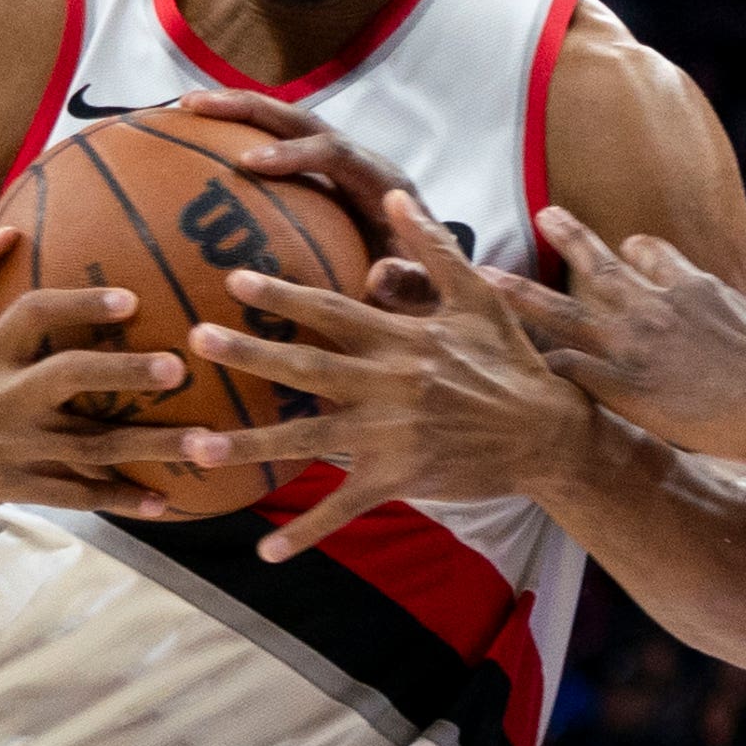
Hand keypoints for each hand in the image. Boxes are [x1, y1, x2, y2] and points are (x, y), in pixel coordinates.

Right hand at [0, 228, 193, 518]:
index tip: (132, 299)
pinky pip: (76, 495)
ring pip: (90, 447)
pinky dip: (120, 500)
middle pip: (68, 378)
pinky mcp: (14, 487)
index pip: (34, 316)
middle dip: (125, 372)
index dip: (81, 305)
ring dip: (151, 446)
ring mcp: (8, 446)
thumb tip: (11, 230)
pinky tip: (165, 501)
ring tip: (206, 441)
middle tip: (177, 368)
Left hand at [173, 191, 594, 558]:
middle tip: (196, 339)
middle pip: (308, 366)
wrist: (548, 433)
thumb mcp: (479, 297)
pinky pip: (345, 506)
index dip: (284, 294)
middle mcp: (390, 384)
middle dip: (250, 353)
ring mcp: (391, 435)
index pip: (333, 310)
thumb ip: (432, 247)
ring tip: (197, 447)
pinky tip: (267, 551)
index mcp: (402, 339)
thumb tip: (393, 194)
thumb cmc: (511, 361)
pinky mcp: (400, 477)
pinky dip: (306, 531)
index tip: (233, 280)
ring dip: (250, 444)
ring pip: (309, 438)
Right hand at [176, 90, 441, 313]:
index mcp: (383, 181)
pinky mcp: (316, 176)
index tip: (248, 163)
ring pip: (281, 124)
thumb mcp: (422, 292)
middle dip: (249, 108)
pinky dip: (233, 139)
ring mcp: (336, 164)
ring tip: (180, 108)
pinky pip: (271, 147)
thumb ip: (408, 285)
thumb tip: (379, 278)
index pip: (336, 154)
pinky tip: (186, 145)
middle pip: (301, 119)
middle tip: (194, 106)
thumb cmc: (424, 286)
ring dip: (234, 111)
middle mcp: (358, 161)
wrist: (434, 278)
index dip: (293, 154)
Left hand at [488, 205, 745, 462]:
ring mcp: (633, 342)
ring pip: (562, 307)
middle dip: (570, 236)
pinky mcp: (621, 383)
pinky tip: (511, 368)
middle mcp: (656, 305)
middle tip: (545, 214)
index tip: (627, 246)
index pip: (656, 254)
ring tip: (485, 275)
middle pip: (600, 263)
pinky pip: (564, 366)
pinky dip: (537, 364)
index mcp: (696, 290)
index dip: (639, 251)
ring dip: (520, 293)